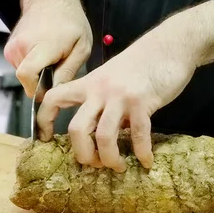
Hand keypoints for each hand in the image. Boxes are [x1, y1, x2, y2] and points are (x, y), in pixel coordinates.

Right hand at [4, 0, 92, 96]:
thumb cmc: (70, 22)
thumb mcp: (82, 47)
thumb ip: (68, 71)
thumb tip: (56, 92)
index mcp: (42, 46)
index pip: (27, 75)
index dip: (37, 89)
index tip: (50, 90)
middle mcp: (21, 47)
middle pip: (27, 79)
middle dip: (42, 81)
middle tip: (58, 69)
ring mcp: (12, 47)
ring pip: (24, 73)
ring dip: (38, 72)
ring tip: (52, 57)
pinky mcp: (9, 48)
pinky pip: (20, 66)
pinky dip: (32, 65)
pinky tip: (43, 53)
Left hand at [36, 26, 196, 171]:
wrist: (170, 46)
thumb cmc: (142, 62)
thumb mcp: (113, 76)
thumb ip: (103, 100)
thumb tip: (101, 131)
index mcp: (89, 83)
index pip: (54, 98)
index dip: (44, 120)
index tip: (45, 139)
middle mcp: (100, 90)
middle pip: (77, 129)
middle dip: (84, 154)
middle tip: (96, 163)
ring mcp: (120, 96)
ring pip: (104, 136)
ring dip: (110, 159)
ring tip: (119, 166)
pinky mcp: (142, 102)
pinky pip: (138, 135)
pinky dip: (142, 153)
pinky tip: (147, 161)